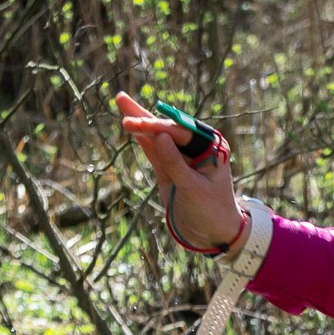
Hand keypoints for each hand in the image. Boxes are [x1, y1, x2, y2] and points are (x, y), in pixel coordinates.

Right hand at [114, 91, 243, 253]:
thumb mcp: (193, 189)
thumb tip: (159, 136)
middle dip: (144, 116)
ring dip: (139, 120)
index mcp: (211, 147)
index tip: (138, 124)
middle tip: (121, 100)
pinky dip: (141, 138)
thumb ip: (175, 163)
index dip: (158, 126)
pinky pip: (152, 149)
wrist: (212, 234)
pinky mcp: (168, 168)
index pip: (181, 131)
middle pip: (167, 126)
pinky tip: (129, 124)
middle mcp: (197, 147)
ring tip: (121, 100)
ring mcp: (181, 157)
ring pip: (157, 135)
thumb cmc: (211, 211)